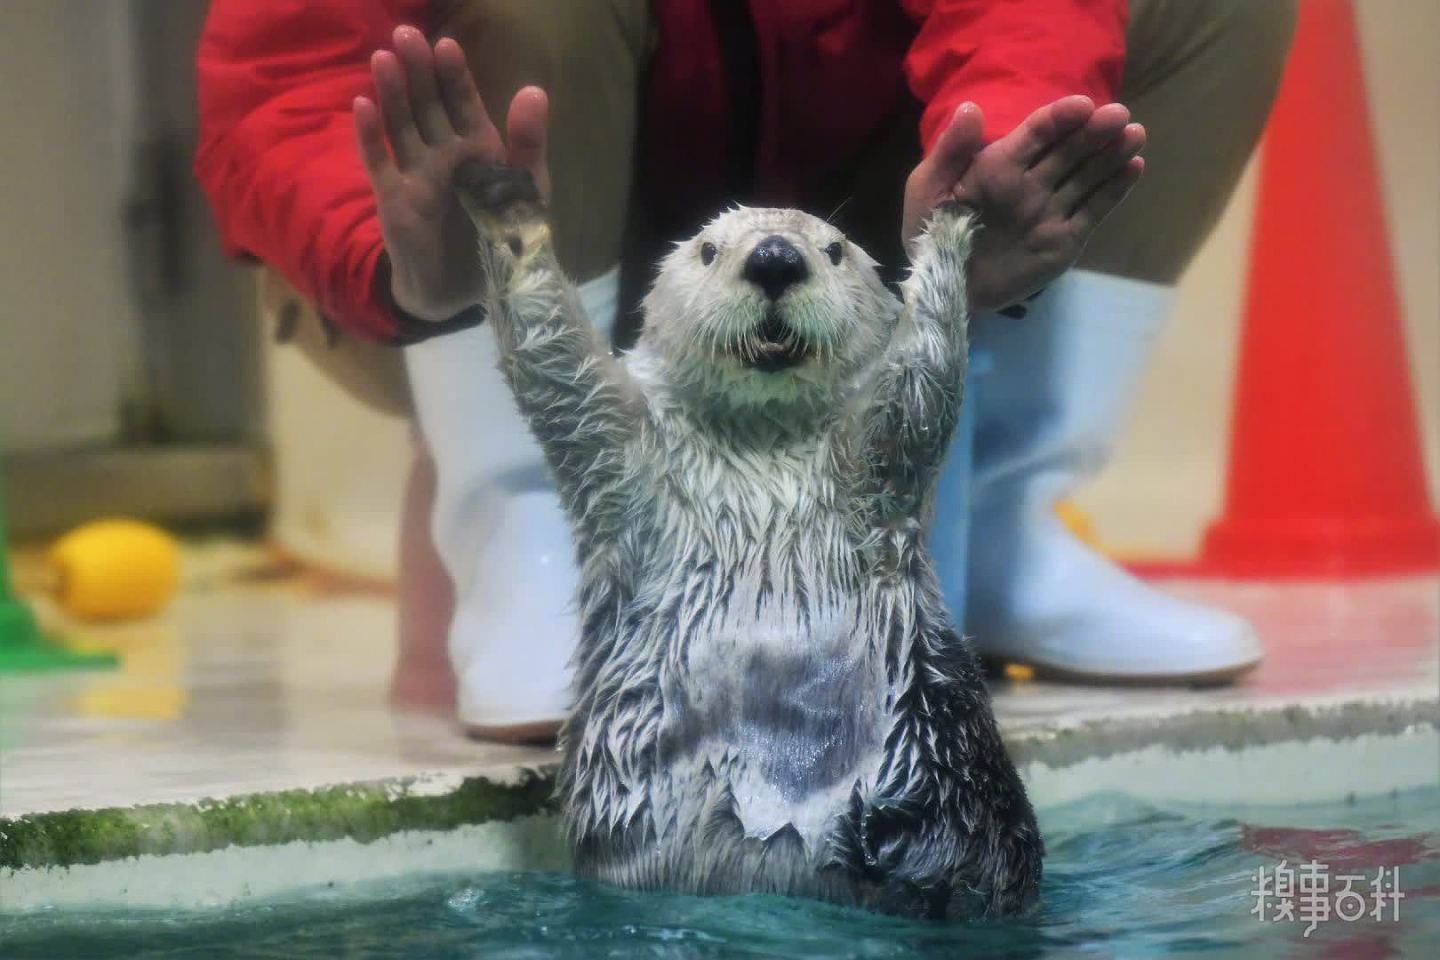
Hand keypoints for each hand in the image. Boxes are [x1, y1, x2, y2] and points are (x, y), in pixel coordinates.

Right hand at [354, 26, 549, 321]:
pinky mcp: (395, 199)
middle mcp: (444, 154)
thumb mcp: (526, 193)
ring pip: (402, 126)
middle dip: (418, 72)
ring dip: (392, 94)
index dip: (454, 76)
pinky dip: (370, 137)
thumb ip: (528, 144)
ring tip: (383, 59)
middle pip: (428, 106)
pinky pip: (380, 163)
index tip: (446, 46)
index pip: (463, 103)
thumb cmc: (498, 238)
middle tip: (405, 34)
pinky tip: (361, 106)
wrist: (465, 290)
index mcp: (478, 148)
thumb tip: (534, 89)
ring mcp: (416, 174)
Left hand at [902, 96, 1144, 310]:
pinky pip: (1093, 211)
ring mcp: (1050, 211)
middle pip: (1069, 150)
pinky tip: (1134, 168)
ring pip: (1087, 176)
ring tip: (1135, 135)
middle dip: (1094, 131)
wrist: (943, 288)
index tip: (1082, 106)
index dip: (1060, 118)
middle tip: (1118, 116)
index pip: (1036, 133)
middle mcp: (1030, 183)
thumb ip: (950, 151)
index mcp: (999, 165)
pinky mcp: (1064, 240)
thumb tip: (970, 107)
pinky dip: (1114, 191)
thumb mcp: (928, 190)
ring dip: (1112, 154)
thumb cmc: (929, 235)